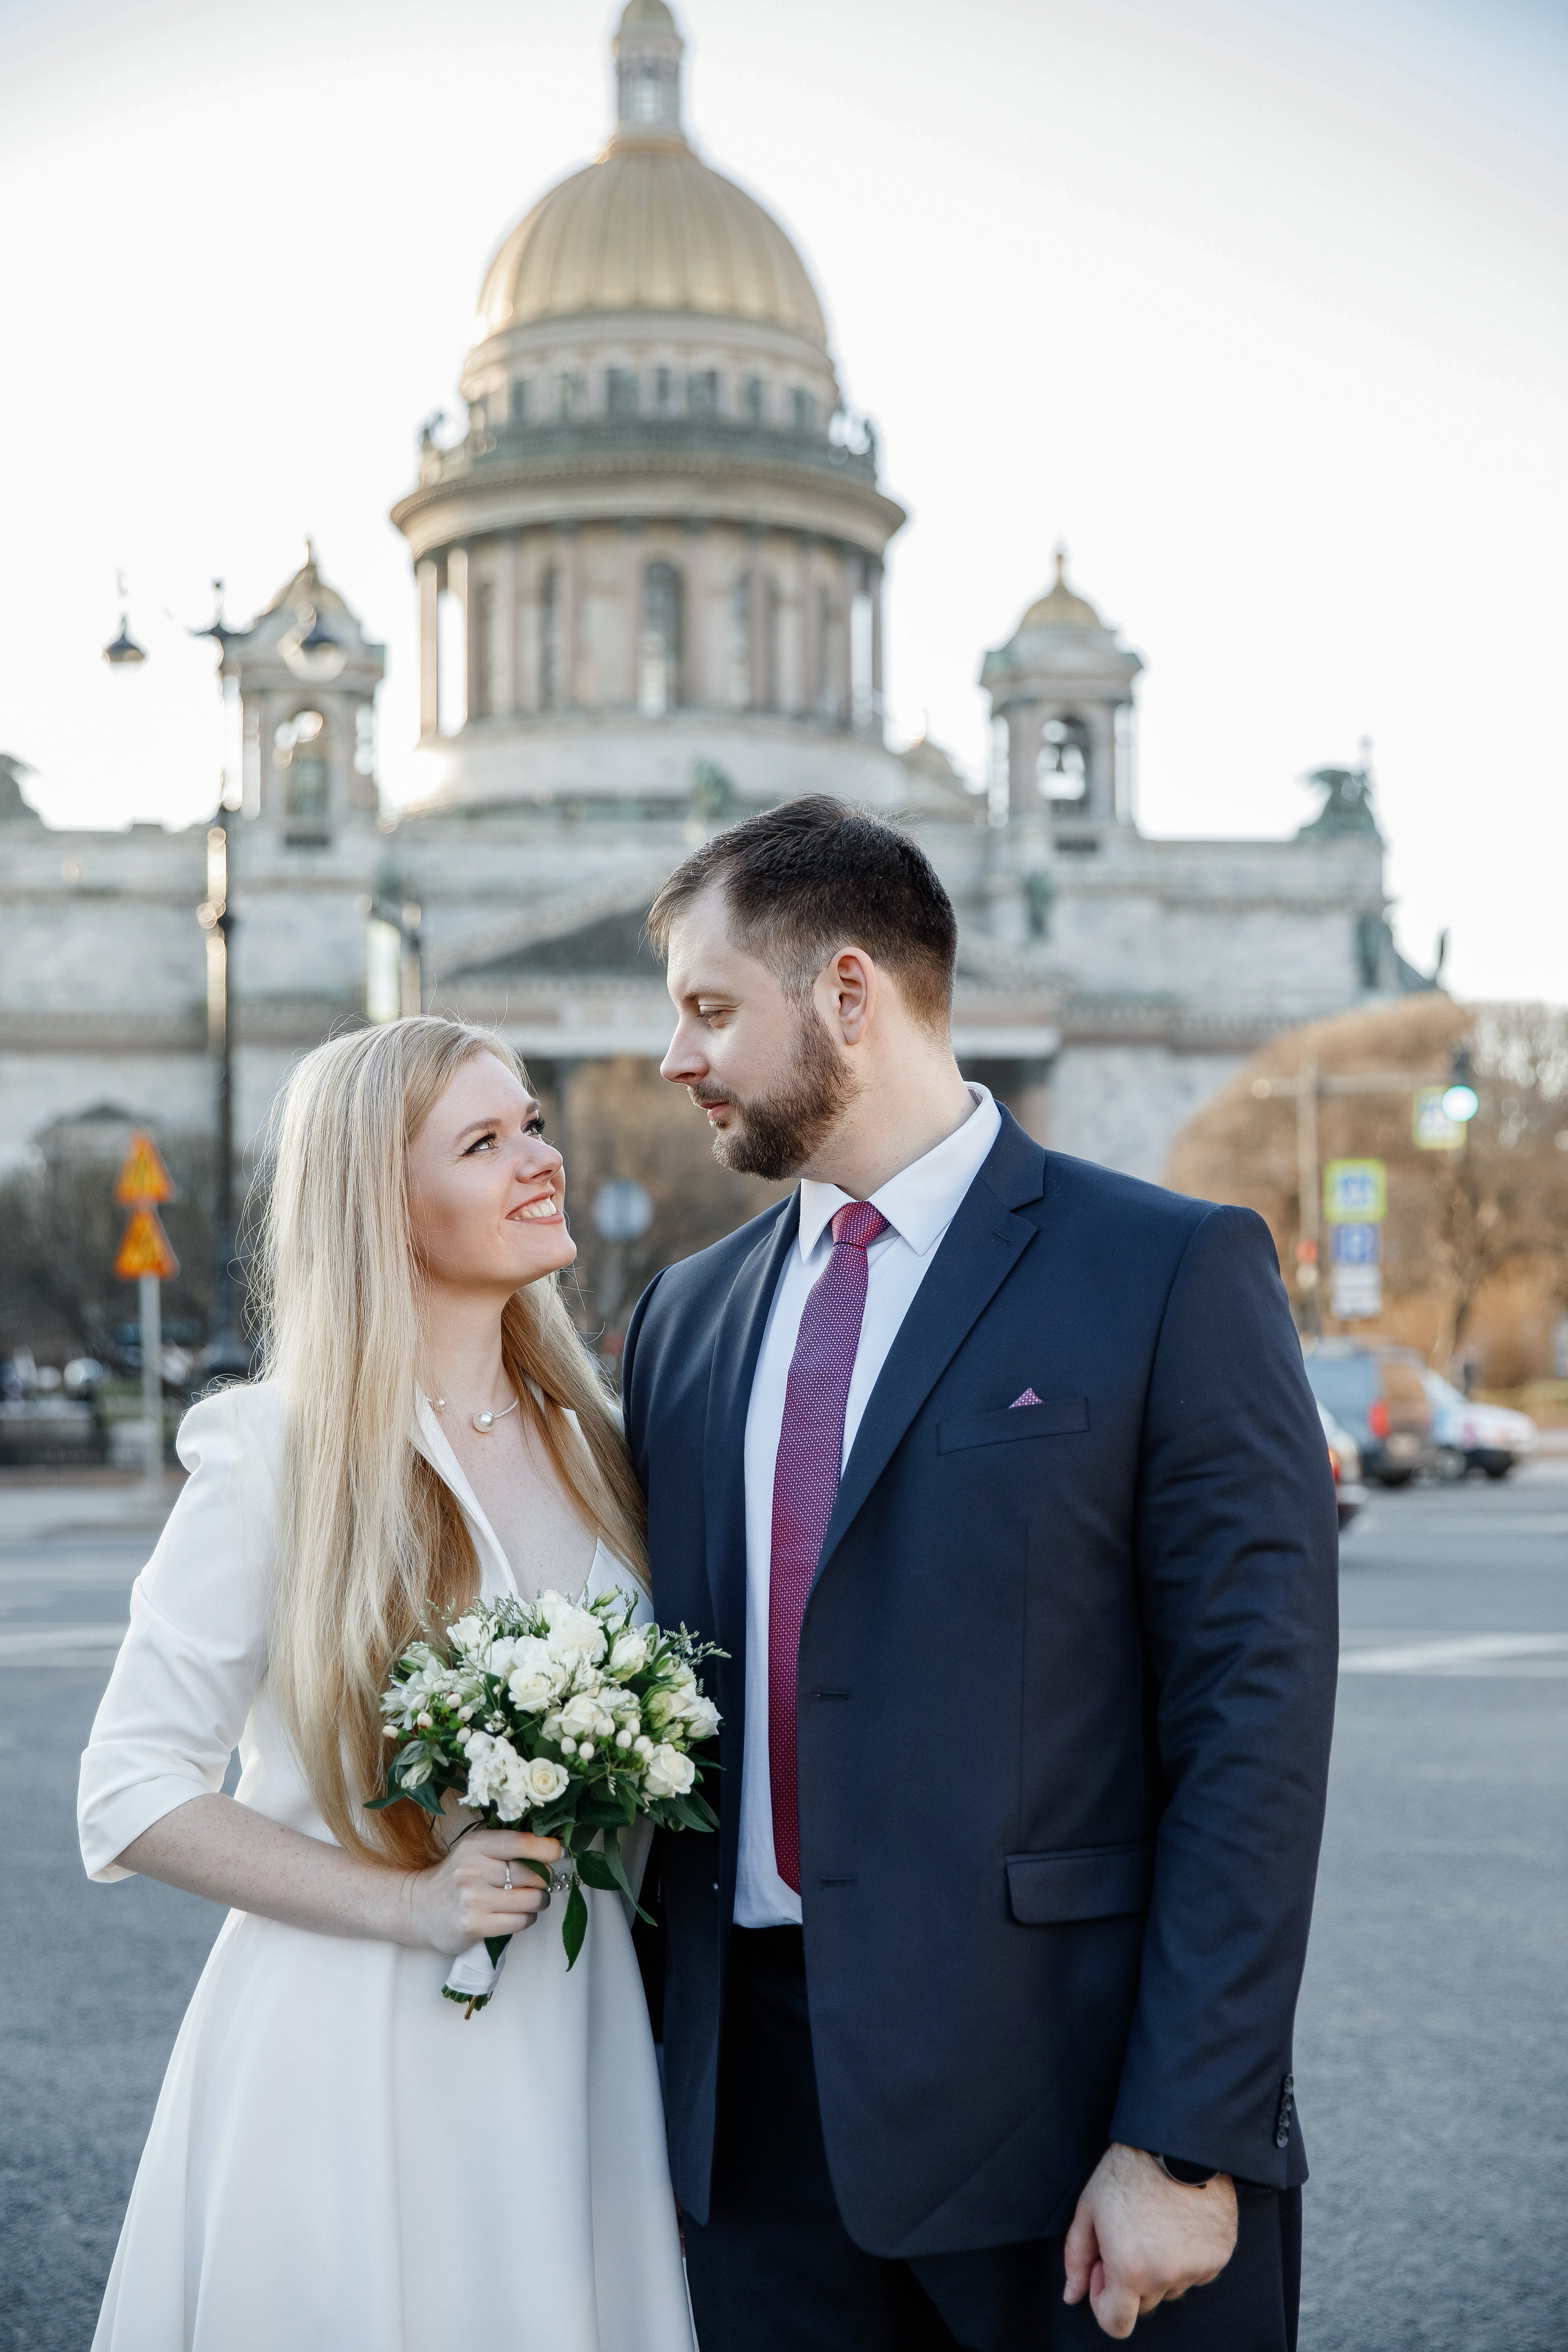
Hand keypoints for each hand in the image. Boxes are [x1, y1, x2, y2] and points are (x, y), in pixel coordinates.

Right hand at [403, 1829, 561, 1955]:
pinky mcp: (474, 1925)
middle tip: (539, 1881)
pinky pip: (520, 1922)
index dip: (547, 1848)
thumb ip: (506, 1842)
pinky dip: (526, 1919)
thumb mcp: (475, 1849)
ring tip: (530, 1899)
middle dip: (544, 1879)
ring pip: (531, 1900)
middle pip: (533, 1874)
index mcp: (476, 1844)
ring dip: (539, 1901)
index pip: (521, 1842)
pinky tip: (517, 1914)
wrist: (419, 1908)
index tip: (558, 1851)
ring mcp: (473, 1899)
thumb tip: (551, 1839)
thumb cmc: (456, 1876)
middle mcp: (473, 1869)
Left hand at [1063, 2144, 1237, 2337]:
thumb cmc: (1126, 2173)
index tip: (1103, 2269)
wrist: (1175, 2141)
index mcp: (1130, 2270)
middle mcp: (1167, 2276)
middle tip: (1128, 2235)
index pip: (1117, 2324)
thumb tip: (1072, 2296)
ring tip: (1155, 2221)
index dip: (1104, 2301)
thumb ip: (1077, 2259)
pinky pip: (1197, 2271)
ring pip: (1171, 2286)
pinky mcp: (1221, 2255)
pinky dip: (1187, 2256)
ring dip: (1161, 2267)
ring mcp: (1198, 2267)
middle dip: (1132, 2279)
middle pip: (1144, 2303)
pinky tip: (1178, 2221)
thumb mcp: (1089, 2210)